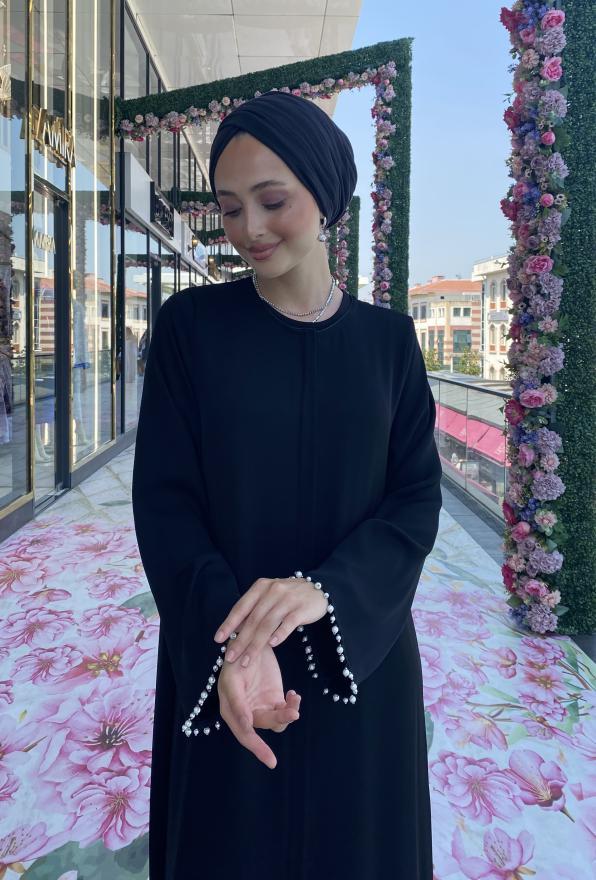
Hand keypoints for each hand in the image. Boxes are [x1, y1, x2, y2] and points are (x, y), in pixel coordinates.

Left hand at [213, 577, 327, 669]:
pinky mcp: (302, 608)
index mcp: (261, 587)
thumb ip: (254, 610)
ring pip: (268, 624)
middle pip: (253, 619)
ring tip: (247, 660)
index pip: (241, 607)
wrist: (318, 589)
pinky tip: (272, 645)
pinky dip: (280, 634)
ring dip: (256, 644)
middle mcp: (273, 591)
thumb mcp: (269, 596)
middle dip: (240, 640)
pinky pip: (289, 623)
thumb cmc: (288, 596)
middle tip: (230, 657)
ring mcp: (288, 599)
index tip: (218, 640)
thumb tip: (233, 631)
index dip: (229, 624)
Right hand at [217, 643, 300, 769]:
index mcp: (231, 710)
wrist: (251, 640)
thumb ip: (237, 703)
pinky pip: (286, 711)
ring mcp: (261, 707)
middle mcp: (246, 713)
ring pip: (277, 722)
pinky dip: (293, 705)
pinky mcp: (274, 700)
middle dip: (279, 720)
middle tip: (293, 714)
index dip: (256, 746)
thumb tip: (246, 725)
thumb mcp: (232, 679)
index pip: (244, 733)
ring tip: (294, 698)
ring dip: (288, 713)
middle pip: (264, 726)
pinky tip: (294, 694)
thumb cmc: (235, 658)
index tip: (270, 758)